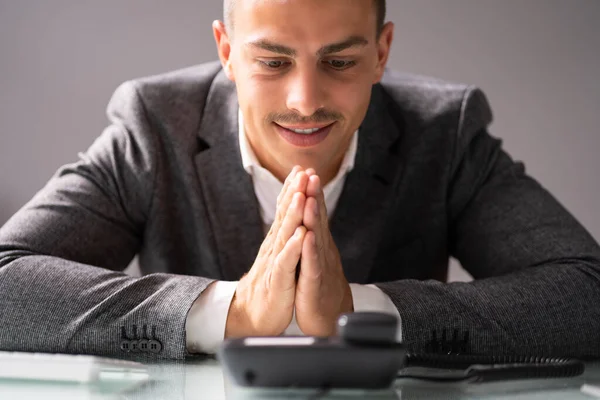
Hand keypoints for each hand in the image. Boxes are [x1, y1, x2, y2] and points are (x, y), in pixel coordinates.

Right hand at [225, 166, 307, 336]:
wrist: (252, 314)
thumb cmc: (271, 283)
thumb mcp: (279, 255)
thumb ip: (284, 233)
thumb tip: (289, 212)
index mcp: (278, 240)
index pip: (286, 210)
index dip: (293, 189)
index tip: (302, 168)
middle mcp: (275, 247)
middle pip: (286, 215)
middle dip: (295, 192)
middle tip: (302, 172)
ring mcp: (276, 262)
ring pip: (285, 234)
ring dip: (293, 214)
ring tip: (301, 195)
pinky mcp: (278, 280)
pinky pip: (286, 262)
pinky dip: (293, 248)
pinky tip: (300, 235)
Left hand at [295, 171, 352, 335]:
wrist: (330, 319)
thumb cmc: (321, 287)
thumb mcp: (315, 257)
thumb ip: (314, 235)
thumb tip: (310, 213)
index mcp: (319, 244)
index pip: (315, 214)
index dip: (312, 192)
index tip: (306, 171)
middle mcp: (322, 251)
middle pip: (318, 220)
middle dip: (314, 196)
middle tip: (311, 174)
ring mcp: (319, 267)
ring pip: (316, 238)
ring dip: (313, 217)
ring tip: (309, 197)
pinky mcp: (314, 285)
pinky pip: (311, 265)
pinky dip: (308, 250)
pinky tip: (306, 237)